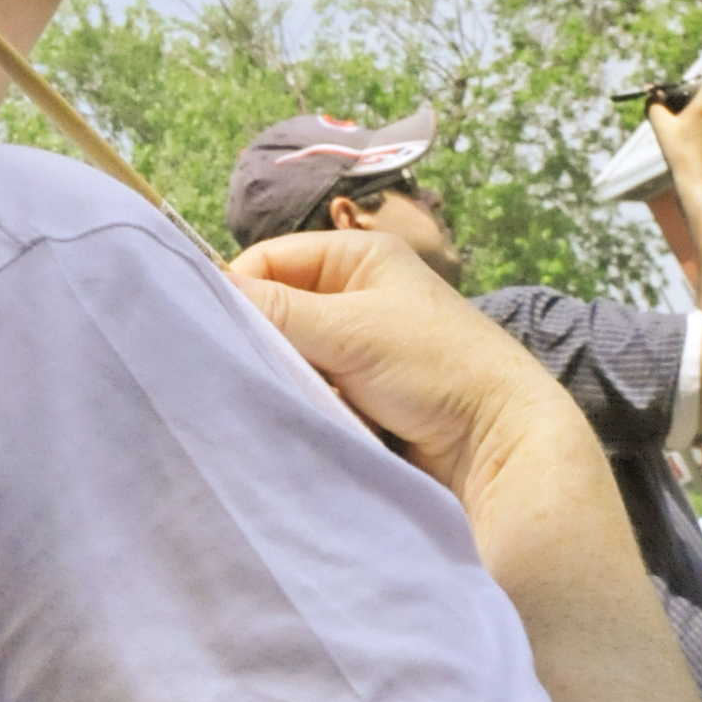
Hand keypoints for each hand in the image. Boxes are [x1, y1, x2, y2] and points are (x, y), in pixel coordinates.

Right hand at [228, 229, 576, 496]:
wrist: (500, 445)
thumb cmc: (437, 367)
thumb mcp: (352, 329)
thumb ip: (276, 310)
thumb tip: (202, 290)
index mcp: (355, 257)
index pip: (267, 260)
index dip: (237, 292)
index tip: (212, 332)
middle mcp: (352, 294)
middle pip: (273, 307)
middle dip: (256, 338)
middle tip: (231, 369)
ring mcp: (354, 345)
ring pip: (285, 352)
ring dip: (276, 374)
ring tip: (262, 396)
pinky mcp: (355, 390)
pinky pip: (304, 386)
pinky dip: (294, 399)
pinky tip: (285, 415)